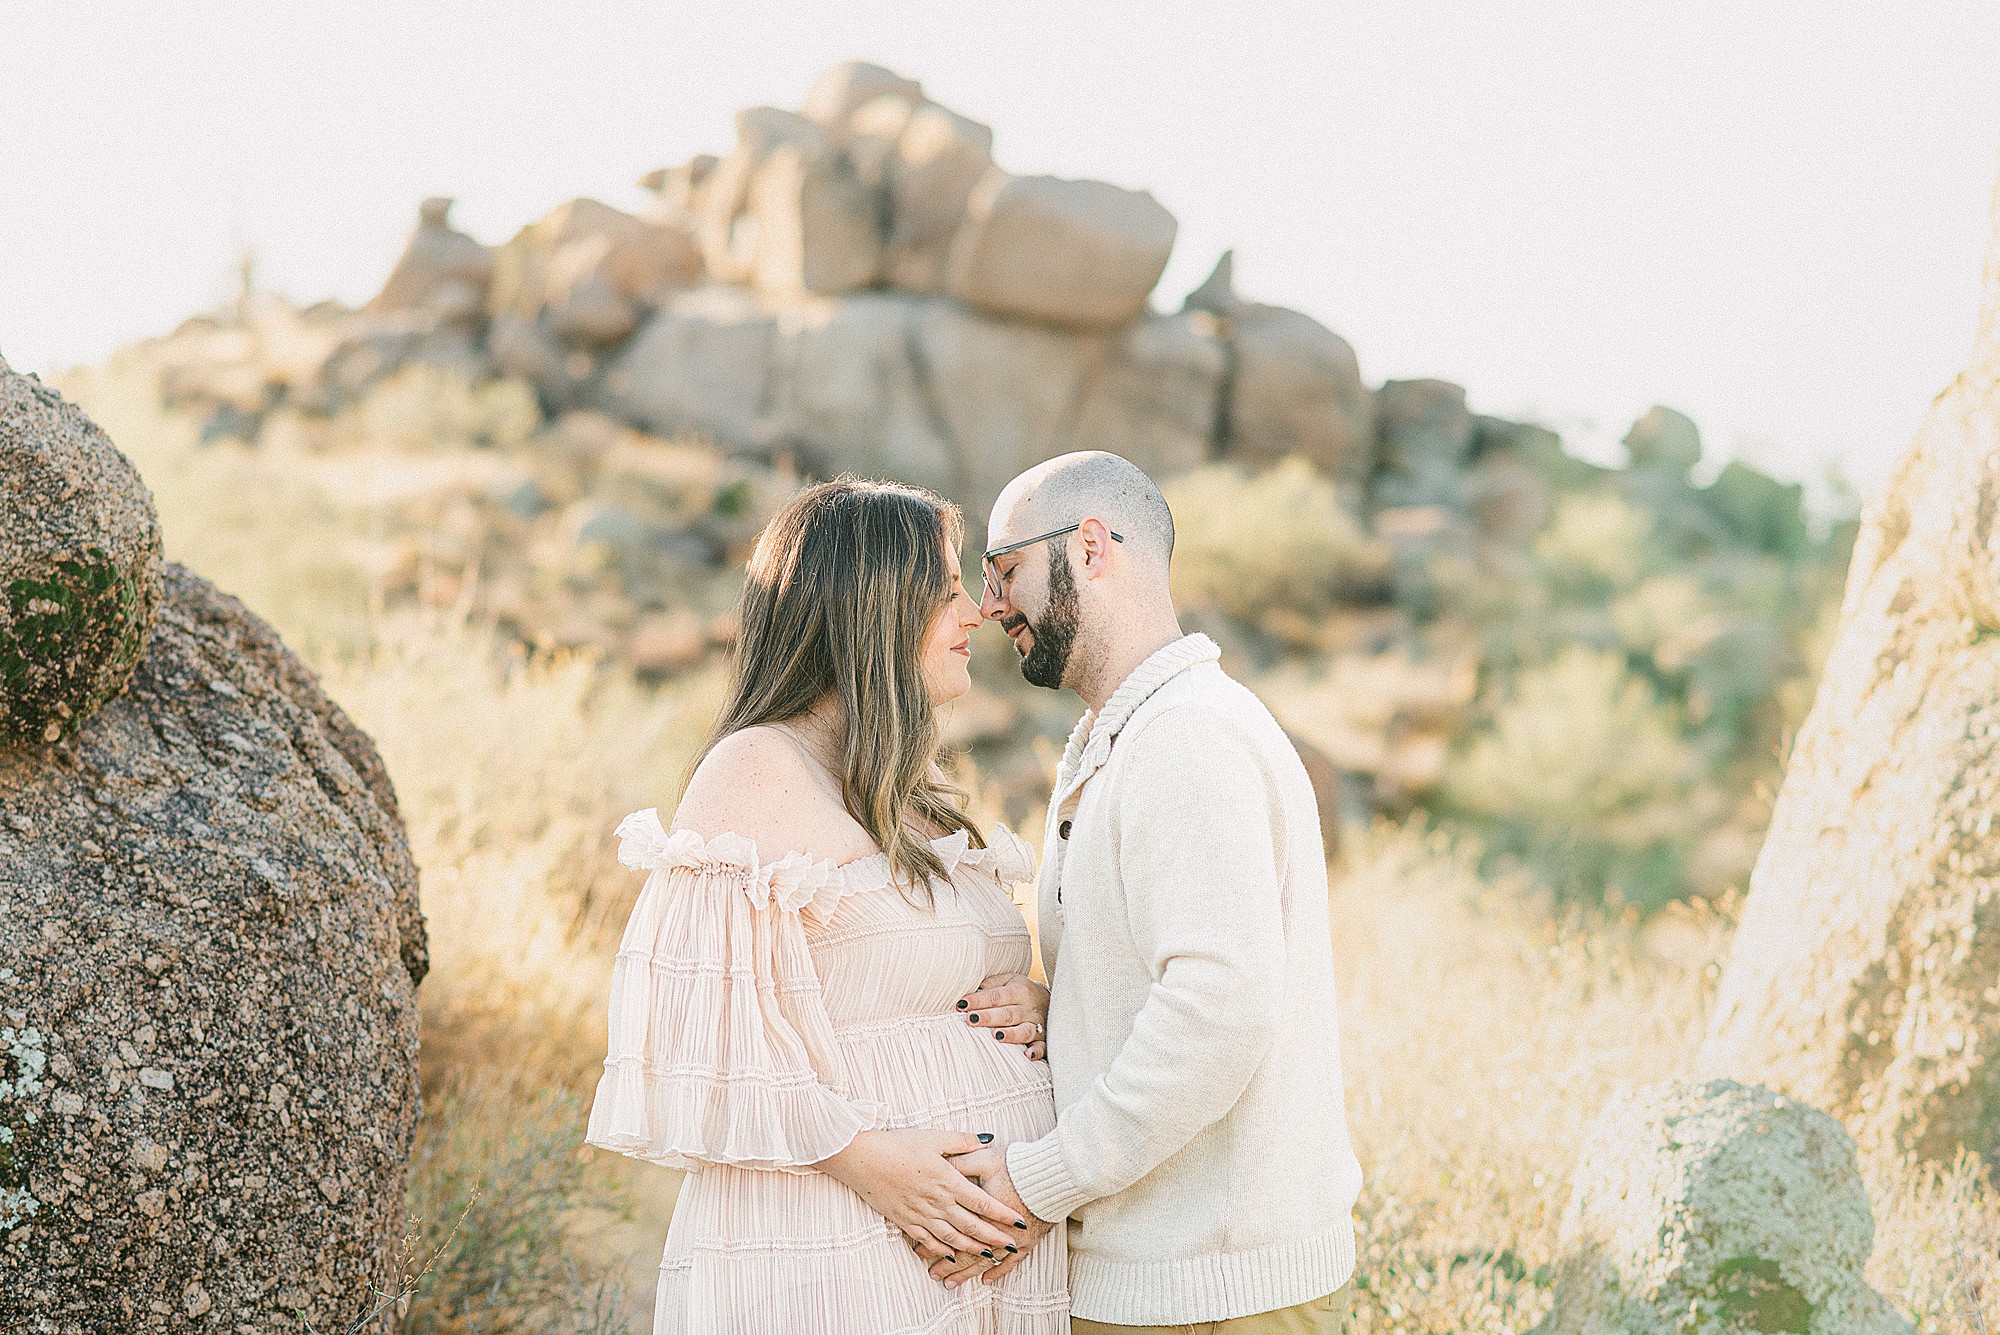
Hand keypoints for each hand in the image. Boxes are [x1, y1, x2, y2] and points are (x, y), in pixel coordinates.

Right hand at [817, 1130, 1028, 1263]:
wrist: (862, 1158)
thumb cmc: (898, 1144)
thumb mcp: (934, 1137)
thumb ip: (963, 1141)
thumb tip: (987, 1139)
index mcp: (947, 1180)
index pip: (982, 1202)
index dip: (1002, 1214)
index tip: (1020, 1222)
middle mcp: (937, 1202)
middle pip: (971, 1225)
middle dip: (994, 1237)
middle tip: (1013, 1246)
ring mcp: (920, 1214)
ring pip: (952, 1237)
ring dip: (972, 1247)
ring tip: (989, 1255)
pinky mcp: (904, 1221)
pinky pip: (927, 1240)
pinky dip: (941, 1250)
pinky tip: (951, 1255)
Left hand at [931, 1144, 1051, 1288]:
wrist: (1052, 1174)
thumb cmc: (1017, 1165)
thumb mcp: (982, 1159)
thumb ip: (959, 1163)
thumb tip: (939, 1165)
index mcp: (978, 1210)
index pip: (950, 1230)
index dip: (933, 1240)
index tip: (918, 1248)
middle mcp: (992, 1229)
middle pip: (964, 1250)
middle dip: (945, 1263)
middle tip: (931, 1272)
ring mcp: (1011, 1239)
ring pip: (983, 1261)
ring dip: (966, 1273)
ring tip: (949, 1283)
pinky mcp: (1028, 1241)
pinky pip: (1010, 1262)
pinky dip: (998, 1270)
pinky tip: (986, 1280)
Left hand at [956, 972, 1048, 1060]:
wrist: (1053, 1001)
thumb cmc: (1020, 991)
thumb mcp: (1008, 980)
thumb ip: (990, 985)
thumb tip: (968, 991)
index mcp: (1019, 991)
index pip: (996, 996)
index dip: (979, 1000)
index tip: (961, 1004)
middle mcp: (1028, 1008)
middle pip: (1008, 1014)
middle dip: (989, 1017)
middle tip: (971, 1019)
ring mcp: (1037, 1025)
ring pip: (1024, 1031)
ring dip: (1011, 1035)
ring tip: (996, 1036)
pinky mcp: (1043, 1040)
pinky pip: (1042, 1047)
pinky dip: (1036, 1052)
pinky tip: (1027, 1055)